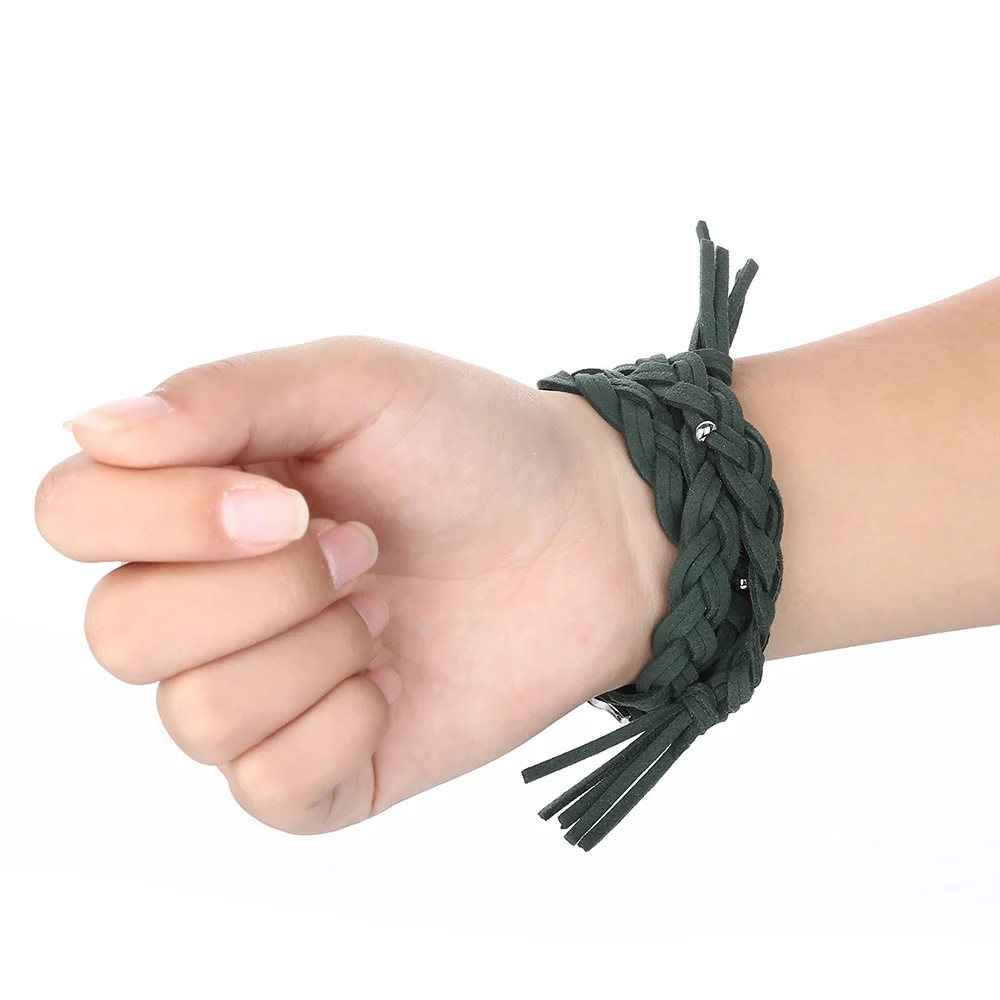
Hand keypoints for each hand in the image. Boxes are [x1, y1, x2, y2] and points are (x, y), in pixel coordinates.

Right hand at [35, 337, 672, 834]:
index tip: (288, 500)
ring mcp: (263, 691)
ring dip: (313, 647)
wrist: (587, 534)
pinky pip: (267, 786)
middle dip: (263, 587)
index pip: (74, 517)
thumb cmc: (473, 447)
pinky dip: (341, 726)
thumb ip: (224, 398)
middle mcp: (210, 600)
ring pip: (195, 714)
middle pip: (121, 632)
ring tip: (384, 605)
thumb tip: (88, 429)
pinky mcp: (320, 770)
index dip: (165, 519)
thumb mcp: (356, 385)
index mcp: (199, 498)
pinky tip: (393, 678)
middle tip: (361, 547)